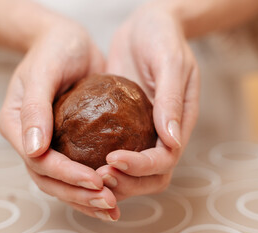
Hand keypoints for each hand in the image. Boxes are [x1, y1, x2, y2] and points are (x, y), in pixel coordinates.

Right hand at [0, 16, 119, 220]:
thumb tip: (33, 148)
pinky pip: (79, 169)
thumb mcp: (43, 71)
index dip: (66, 175)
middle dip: (79, 194)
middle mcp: (31, 140)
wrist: (68, 42)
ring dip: (87, 198)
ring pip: (63, 182)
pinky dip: (94, 186)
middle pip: (50, 180)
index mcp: (16, 126)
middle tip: (109, 202)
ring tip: (113, 207)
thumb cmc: (54, 49)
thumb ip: (35, 107)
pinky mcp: (70, 142)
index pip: (38, 161)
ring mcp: (50, 143)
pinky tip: (115, 193)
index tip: (94, 180)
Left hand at [98, 2, 199, 200]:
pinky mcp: (123, 125)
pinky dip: (99, 162)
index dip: (141, 167)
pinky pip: (113, 150)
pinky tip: (78, 158)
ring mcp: (141, 131)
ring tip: (86, 173)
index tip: (112, 158)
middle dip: (126, 182)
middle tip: (96, 175)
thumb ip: (172, 100)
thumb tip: (172, 140)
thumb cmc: (163, 38)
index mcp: (179, 124)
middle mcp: (161, 134)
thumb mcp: (171, 62)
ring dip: (111, 179)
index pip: (164, 160)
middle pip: (150, 177)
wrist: (146, 26)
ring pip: (131, 172)